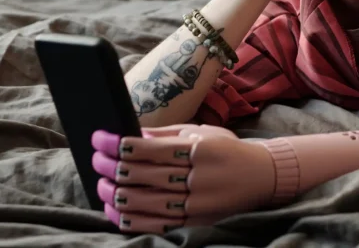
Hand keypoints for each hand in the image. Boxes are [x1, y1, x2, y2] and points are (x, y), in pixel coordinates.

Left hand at [91, 124, 275, 233]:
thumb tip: (133, 133)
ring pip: (145, 202)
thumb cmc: (227, 150)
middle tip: (96, 161)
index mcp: (198, 149)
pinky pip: (156, 225)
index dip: (120, 144)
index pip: (149, 148)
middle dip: (112, 166)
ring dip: (116, 194)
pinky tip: (116, 210)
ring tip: (102, 185)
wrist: (262, 177)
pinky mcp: (196, 223)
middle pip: (143, 174)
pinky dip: (131, 219)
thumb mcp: (202, 132)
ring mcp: (197, 204)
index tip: (100, 139)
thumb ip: (166, 134)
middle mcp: (198, 177)